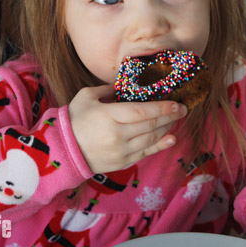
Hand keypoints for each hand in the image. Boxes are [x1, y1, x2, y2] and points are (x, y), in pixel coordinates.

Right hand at [68, 85, 186, 173]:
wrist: (63, 150)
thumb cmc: (74, 119)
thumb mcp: (87, 96)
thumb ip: (108, 90)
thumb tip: (127, 84)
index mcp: (109, 116)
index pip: (142, 112)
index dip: (162, 107)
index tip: (176, 103)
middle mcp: (117, 135)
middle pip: (150, 125)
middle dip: (170, 116)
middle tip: (183, 109)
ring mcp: (121, 151)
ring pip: (151, 139)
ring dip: (167, 129)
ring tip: (175, 120)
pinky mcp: (122, 162)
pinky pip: (145, 153)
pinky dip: (160, 146)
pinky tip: (170, 139)